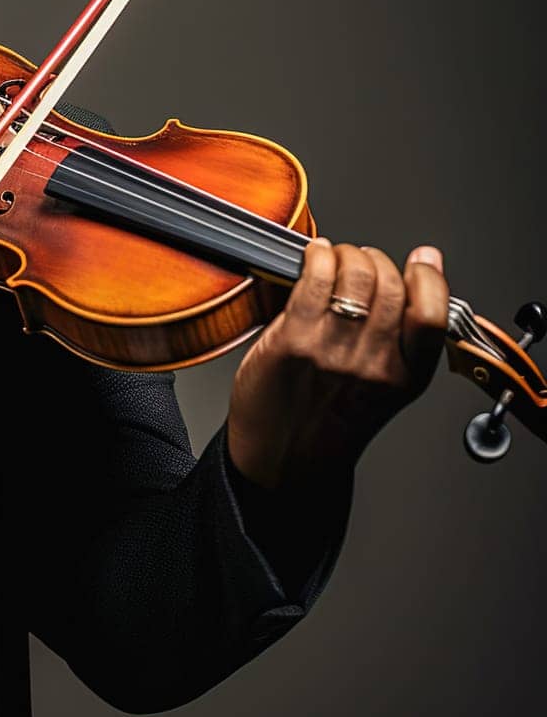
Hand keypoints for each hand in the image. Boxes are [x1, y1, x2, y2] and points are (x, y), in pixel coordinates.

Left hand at [228, 238, 449, 489]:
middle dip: (376, 259)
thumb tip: (411, 276)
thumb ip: (398, 342)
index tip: (421, 260)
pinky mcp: (294, 341)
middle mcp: (376, 364)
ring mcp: (335, 351)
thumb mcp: (383, 390)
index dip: (430, 277)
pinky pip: (315, 280)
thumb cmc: (326, 423)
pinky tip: (313, 256)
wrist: (283, 461)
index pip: (433, 313)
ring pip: (355, 275)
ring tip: (334, 257)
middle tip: (359, 260)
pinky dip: (316, 257)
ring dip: (345, 254)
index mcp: (407, 377)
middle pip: (391, 284)